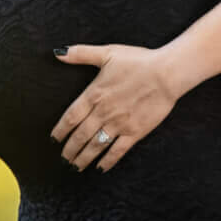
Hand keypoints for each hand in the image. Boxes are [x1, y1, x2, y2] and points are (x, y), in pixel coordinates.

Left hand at [50, 43, 179, 172]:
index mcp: (94, 94)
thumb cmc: (138, 61)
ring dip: (84, 158)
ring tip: (75, 167)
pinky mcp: (135, 132)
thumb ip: (81, 54)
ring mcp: (119, 124)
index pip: (71, 117)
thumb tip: (58, 53)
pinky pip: (117, 151)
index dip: (61, 130)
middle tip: (63, 159)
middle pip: (80, 135)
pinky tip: (100, 168)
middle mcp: (103, 112)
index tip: (54, 139)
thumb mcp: (107, 53)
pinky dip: (107, 161)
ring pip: (95, 146)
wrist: (166, 73)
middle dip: (70, 149)